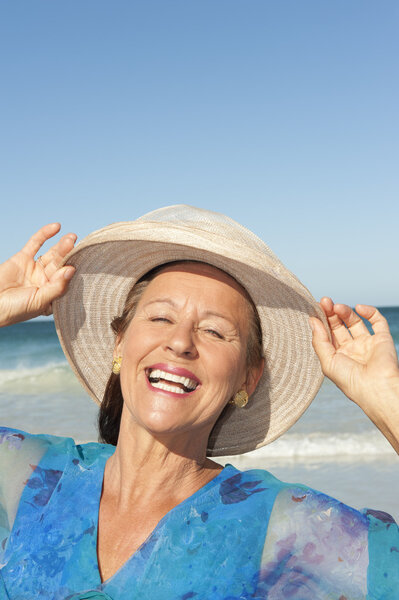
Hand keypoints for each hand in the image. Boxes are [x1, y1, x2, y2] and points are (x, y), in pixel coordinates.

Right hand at [0, 223, 76, 326]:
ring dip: (61, 245)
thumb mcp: (39, 302)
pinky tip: (56, 227)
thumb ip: (56, 288)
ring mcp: (35, 269)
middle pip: (60, 265)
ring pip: (51, 254)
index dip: (69, 273)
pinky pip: (36, 243)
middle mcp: (46, 280)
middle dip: (68, 255)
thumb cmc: (15, 310)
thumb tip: (71, 270)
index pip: (65, 280)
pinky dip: (45, 234)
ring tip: (71, 237)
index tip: (73, 267)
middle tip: (75, 245)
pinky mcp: (23, 258)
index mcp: (52, 293)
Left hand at [310, 298, 398, 452]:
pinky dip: (369, 312)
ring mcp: (367, 343)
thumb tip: (312, 320)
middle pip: (339, 326)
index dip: (321, 321)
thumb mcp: (327, 361)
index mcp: (337, 356)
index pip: (326, 334)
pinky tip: (359, 308)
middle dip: (331, 313)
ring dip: (345, 311)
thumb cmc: (350, 381)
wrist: (377, 388)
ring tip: (337, 307)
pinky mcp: (382, 339)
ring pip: (355, 321)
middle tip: (325, 302)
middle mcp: (351, 349)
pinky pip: (377, 321)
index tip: (315, 308)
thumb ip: (319, 340)